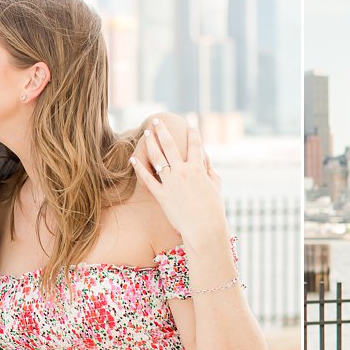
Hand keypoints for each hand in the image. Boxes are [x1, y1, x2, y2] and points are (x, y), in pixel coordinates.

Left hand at [131, 118, 226, 243]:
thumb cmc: (214, 210)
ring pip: (157, 158)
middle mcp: (183, 172)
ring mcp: (171, 183)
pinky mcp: (161, 195)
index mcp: (198, 169)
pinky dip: (140, 167)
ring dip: (151, 143)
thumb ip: (210, 171)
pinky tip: (133, 158)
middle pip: (170, 145)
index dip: (193, 132)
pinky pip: (148, 179)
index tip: (189, 123)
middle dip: (163, 130)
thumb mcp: (216, 187)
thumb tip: (205, 159)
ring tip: (147, 133)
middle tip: (157, 120)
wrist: (204, 229)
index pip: (195, 144)